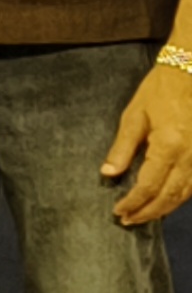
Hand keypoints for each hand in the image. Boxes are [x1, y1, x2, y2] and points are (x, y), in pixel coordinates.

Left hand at [99, 62, 191, 226]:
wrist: (191, 71)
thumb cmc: (160, 91)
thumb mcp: (134, 116)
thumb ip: (122, 148)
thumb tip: (108, 174)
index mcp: (169, 146)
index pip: (149, 186)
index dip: (133, 203)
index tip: (118, 212)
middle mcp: (190, 156)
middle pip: (170, 196)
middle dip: (148, 211)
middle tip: (128, 220)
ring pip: (186, 193)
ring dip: (165, 208)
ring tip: (144, 215)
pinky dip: (181, 196)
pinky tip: (166, 200)